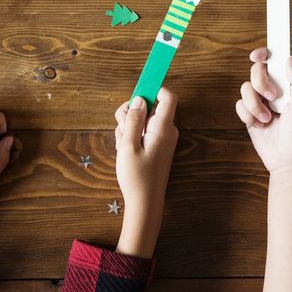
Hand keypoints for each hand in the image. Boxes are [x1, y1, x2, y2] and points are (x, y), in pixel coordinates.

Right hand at [115, 88, 179, 257]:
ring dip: (129, 127)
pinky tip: (126, 151)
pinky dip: (131, 137)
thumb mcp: (128, 146)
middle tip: (123, 130)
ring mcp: (161, 138)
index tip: (138, 89)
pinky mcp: (155, 145)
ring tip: (124, 146)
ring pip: (142, 119)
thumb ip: (134, 120)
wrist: (144, 202)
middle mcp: (166, 130)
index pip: (168, 96)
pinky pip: (142, 131)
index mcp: (163, 128)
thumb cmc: (137, 176)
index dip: (154, 88)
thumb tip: (140, 98)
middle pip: (149, 106)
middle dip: (132, 113)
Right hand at [236, 49, 291, 177]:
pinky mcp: (251, 115)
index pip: (275, 61)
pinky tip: (260, 125)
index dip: (265, 54)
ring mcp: (261, 103)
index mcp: (290, 85)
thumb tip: (290, 59)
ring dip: (255, 105)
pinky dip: (248, 116)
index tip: (258, 55)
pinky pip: (239, 105)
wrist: (288, 161)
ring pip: (245, 89)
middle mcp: (274, 91)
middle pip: (256, 72)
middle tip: (272, 96)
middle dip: (260, 83)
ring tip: (268, 118)